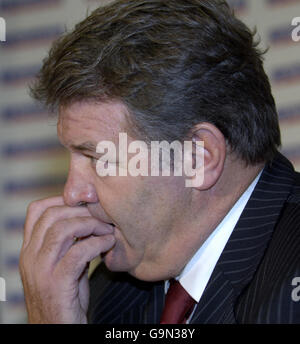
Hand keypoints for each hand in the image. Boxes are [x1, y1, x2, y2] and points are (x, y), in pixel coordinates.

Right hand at [19, 196, 115, 323]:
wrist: (58, 331)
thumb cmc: (65, 297)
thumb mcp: (62, 265)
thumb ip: (70, 243)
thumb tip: (89, 220)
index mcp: (30, 249)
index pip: (36, 210)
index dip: (61, 199)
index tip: (84, 203)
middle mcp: (30, 256)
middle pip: (52, 215)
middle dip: (81, 210)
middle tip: (101, 215)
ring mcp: (41, 270)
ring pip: (62, 230)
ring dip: (91, 224)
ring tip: (107, 229)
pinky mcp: (57, 283)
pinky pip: (78, 252)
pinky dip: (97, 243)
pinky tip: (109, 243)